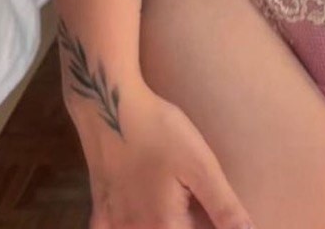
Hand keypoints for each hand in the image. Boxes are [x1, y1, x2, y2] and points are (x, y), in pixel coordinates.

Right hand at [75, 81, 253, 228]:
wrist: (110, 107)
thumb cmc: (161, 132)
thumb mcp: (200, 166)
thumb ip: (224, 207)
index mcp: (164, 227)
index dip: (211, 225)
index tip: (208, 205)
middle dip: (188, 221)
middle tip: (193, 196)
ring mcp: (114, 224)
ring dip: (162, 222)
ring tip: (176, 198)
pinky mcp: (100, 211)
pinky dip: (129, 225)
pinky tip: (140, 211)